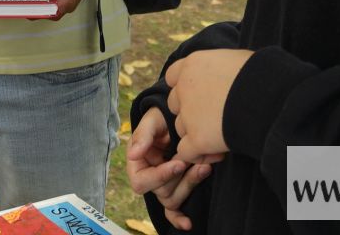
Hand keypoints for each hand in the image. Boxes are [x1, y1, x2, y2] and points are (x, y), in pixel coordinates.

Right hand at [127, 107, 221, 230]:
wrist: (180, 116)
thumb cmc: (161, 117)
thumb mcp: (152, 120)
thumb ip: (143, 135)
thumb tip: (134, 154)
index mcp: (137, 163)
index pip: (142, 181)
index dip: (160, 176)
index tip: (179, 163)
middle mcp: (149, 177)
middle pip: (162, 192)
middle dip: (183, 179)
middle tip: (200, 162)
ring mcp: (163, 185)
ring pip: (173, 199)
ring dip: (191, 185)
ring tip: (206, 167)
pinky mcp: (176, 188)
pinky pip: (173, 210)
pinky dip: (179, 218)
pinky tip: (188, 223)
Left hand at [165, 49, 253, 161]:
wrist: (270, 96)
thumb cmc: (263, 74)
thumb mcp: (238, 60)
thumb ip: (222, 67)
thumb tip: (230, 71)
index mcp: (193, 65)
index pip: (173, 77)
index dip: (185, 88)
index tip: (203, 95)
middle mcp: (184, 88)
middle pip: (176, 104)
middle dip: (191, 112)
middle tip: (216, 119)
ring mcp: (188, 114)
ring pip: (181, 129)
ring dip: (197, 134)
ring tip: (223, 137)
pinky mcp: (197, 139)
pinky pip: (186, 152)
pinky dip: (199, 155)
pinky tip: (218, 153)